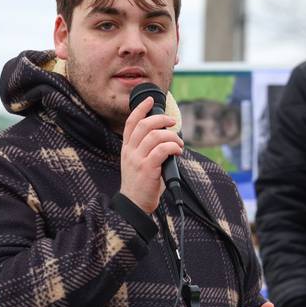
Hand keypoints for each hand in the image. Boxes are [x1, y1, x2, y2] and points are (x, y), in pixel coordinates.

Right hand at [119, 96, 183, 212]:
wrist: (134, 205)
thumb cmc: (141, 184)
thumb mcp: (138, 163)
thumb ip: (148, 149)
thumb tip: (169, 137)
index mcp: (127, 149)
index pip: (131, 123)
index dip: (140, 109)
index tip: (150, 100)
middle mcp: (130, 152)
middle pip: (144, 125)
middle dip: (160, 119)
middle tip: (172, 122)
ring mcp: (137, 160)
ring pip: (155, 136)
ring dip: (171, 136)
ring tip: (178, 144)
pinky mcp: (147, 169)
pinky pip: (162, 150)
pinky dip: (173, 147)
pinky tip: (178, 152)